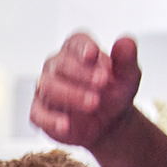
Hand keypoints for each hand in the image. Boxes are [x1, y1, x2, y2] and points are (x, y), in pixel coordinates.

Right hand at [31, 33, 141, 150]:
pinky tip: (66, 124)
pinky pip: (38, 114)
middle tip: (102, 82)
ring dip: (71, 95)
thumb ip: (126, 59)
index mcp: (78, 52)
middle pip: (61, 65)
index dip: (82, 47)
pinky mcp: (39, 112)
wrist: (109, 122)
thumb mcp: (128, 76)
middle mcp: (57, 67)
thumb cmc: (114, 93)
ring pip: (48, 87)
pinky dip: (51, 120)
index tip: (93, 55)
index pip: (75, 43)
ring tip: (93, 103)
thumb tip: (125, 42)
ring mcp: (46, 90)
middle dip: (81, 73)